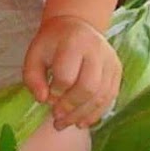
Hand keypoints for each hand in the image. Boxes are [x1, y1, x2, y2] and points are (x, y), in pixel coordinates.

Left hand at [21, 14, 121, 129]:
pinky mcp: (117, 70)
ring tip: (66, 124)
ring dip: (82, 115)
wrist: (76, 26)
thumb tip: (42, 100)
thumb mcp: (35, 54)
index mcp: (73, 41)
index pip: (66, 75)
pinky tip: (81, 121)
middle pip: (88, 88)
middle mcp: (97, 49)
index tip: (46, 98)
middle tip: (56, 117)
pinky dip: (96, 113)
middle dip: (70, 107)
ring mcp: (110, 60)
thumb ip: (32, 77)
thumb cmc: (52, 43)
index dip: (55, 92)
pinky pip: (110, 97)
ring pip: (101, 96)